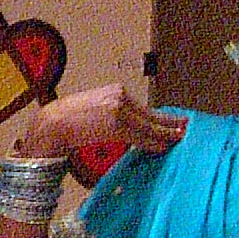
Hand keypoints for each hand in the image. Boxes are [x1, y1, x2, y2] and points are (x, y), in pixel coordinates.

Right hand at [17, 84, 183, 157]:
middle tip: (186, 127)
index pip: (144, 107)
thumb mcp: (97, 108)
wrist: (52, 123)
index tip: (176, 120)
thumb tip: (137, 125)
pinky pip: (139, 135)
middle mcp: (120, 97)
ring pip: (148, 125)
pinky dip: (152, 142)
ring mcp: (119, 110)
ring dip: (164, 134)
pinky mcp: (116, 124)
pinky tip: (162, 146)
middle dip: (169, 122)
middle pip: (150, 114)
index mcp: (116, 91)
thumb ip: (117, 112)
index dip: (161, 116)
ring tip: (178, 139)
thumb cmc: (71, 119)